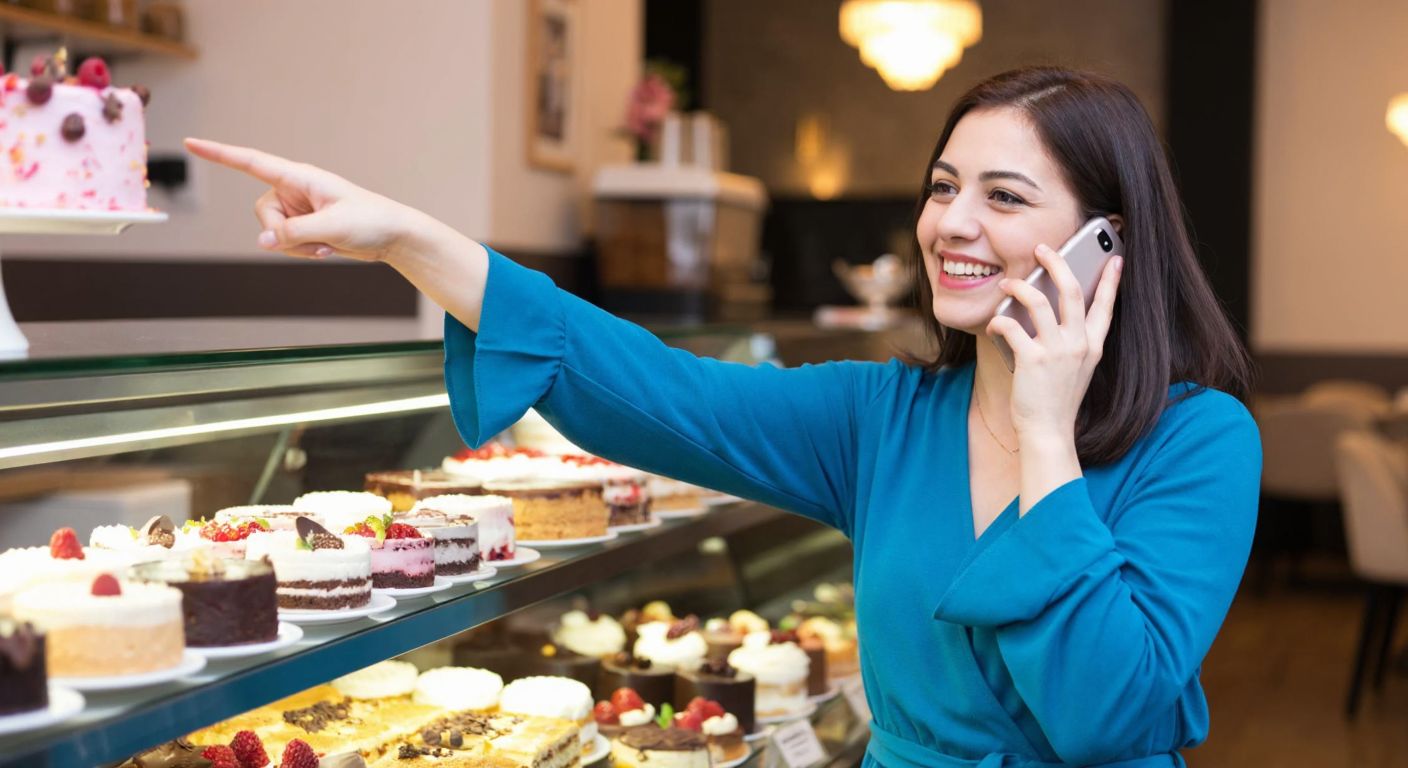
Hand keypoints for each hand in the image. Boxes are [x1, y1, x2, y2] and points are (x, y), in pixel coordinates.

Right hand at [184, 138, 423, 263]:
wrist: (393, 236)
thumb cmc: (370, 222)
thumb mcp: (331, 228)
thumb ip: (293, 234)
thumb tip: (261, 242)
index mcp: (300, 176)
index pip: (251, 161)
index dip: (220, 153)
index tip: (191, 142)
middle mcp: (293, 189)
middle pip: (261, 213)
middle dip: (282, 234)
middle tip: (316, 241)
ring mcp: (297, 209)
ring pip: (272, 233)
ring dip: (297, 247)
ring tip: (328, 244)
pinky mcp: (303, 227)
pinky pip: (286, 244)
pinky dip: (303, 251)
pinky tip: (328, 249)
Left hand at [985, 243, 1123, 441]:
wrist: (1049, 431)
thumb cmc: (1056, 400)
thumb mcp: (1074, 368)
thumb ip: (1070, 342)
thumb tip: (1048, 311)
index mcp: (1093, 346)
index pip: (1106, 306)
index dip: (1111, 281)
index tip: (1115, 259)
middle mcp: (1079, 344)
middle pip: (1072, 290)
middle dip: (1057, 262)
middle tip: (1042, 248)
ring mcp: (1057, 351)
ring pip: (1039, 301)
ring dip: (1019, 287)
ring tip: (1007, 283)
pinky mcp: (1033, 359)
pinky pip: (1012, 327)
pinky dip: (998, 321)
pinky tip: (993, 324)